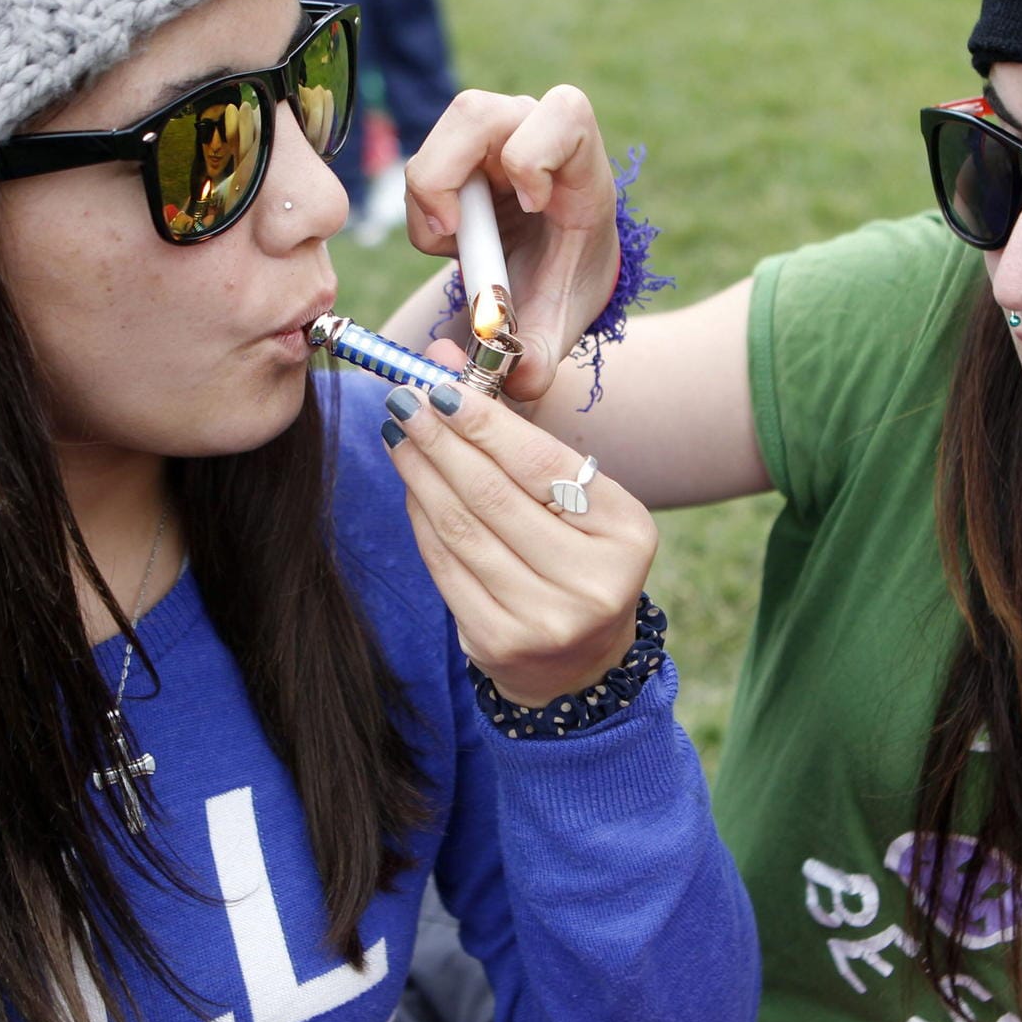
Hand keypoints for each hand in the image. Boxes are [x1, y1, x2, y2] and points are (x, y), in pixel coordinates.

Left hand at [380, 381, 655, 707]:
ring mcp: (543, 618)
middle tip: (404, 399)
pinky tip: (410, 484)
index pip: (540, 464)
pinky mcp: (497, 641)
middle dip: (440, 439)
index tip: (440, 387)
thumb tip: (445, 362)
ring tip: (398, 434)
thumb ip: (519, 435)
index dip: (483, 422)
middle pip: (494, 495)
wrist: (579, 660)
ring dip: (420, 473)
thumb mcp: (577, 498)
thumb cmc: (576, 555)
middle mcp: (590, 581)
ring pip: (461, 528)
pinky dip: (420, 517)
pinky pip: (444, 564)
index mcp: (624, 532)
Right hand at [402, 87, 619, 401]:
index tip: (531, 208)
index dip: (535, 154)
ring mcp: (493, 135)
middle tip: (454, 232)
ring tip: (455, 245)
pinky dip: (423, 208)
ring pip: (442, 135)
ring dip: (431, 196)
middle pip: (478, 112)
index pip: (565, 113)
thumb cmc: (562, 286)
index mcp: (581, 165)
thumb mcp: (556, 325)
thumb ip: (536, 360)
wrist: (551, 271)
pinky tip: (452, 240)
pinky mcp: (459, 149)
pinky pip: (424, 163)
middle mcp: (534, 132)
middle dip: (449, 175)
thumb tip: (512, 378)